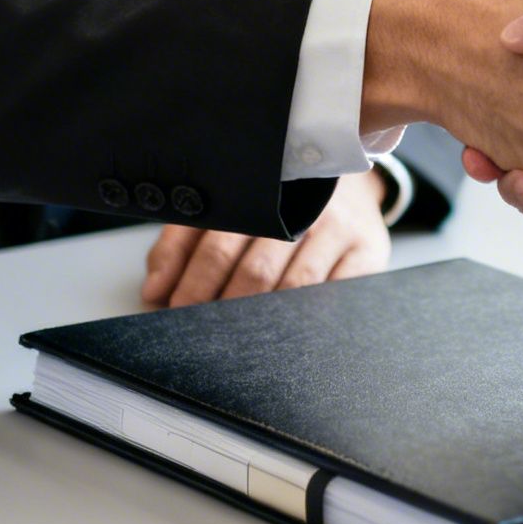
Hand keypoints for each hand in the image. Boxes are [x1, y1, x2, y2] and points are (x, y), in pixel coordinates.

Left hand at [141, 170, 390, 306]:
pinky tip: (286, 329)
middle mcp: (302, 203)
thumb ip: (185, 243)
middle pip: (254, 269)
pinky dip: (306, 317)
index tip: (175, 309)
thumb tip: (154, 289)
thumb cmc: (281, 203)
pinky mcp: (368, 251)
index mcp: (260, 187)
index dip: (192, 282)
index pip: (216, 241)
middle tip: (201, 330)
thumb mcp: (229, 210)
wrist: (352, 186)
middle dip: (221, 307)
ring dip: (260, 319)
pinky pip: (335, 292)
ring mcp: (339, 227)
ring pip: (293, 286)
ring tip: (237, 338)